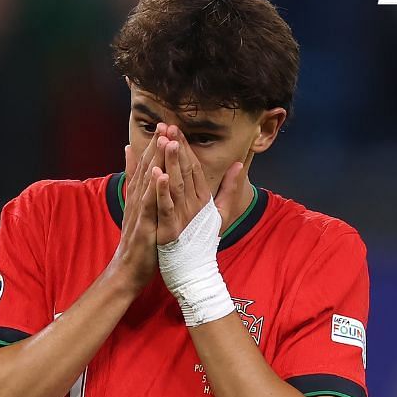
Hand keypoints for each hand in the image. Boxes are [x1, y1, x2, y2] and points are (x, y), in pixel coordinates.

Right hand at [108, 123, 165, 290]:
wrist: (128, 269)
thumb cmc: (139, 241)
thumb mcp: (138, 210)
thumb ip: (136, 185)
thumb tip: (131, 159)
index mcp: (139, 197)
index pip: (148, 166)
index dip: (156, 146)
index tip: (166, 126)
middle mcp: (137, 200)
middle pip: (147, 168)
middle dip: (157, 145)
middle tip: (165, 124)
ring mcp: (139, 212)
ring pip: (148, 182)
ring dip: (155, 160)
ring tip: (164, 140)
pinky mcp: (143, 225)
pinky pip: (150, 204)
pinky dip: (154, 189)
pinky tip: (160, 174)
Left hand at [155, 126, 246, 241]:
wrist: (195, 271)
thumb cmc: (204, 241)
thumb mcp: (221, 213)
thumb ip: (230, 188)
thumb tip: (240, 163)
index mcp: (203, 199)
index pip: (194, 168)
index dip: (186, 147)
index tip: (177, 128)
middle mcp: (195, 205)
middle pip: (186, 171)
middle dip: (178, 147)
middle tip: (170, 125)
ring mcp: (183, 217)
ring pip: (176, 184)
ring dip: (171, 162)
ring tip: (166, 141)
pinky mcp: (171, 229)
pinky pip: (165, 207)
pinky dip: (161, 190)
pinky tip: (156, 174)